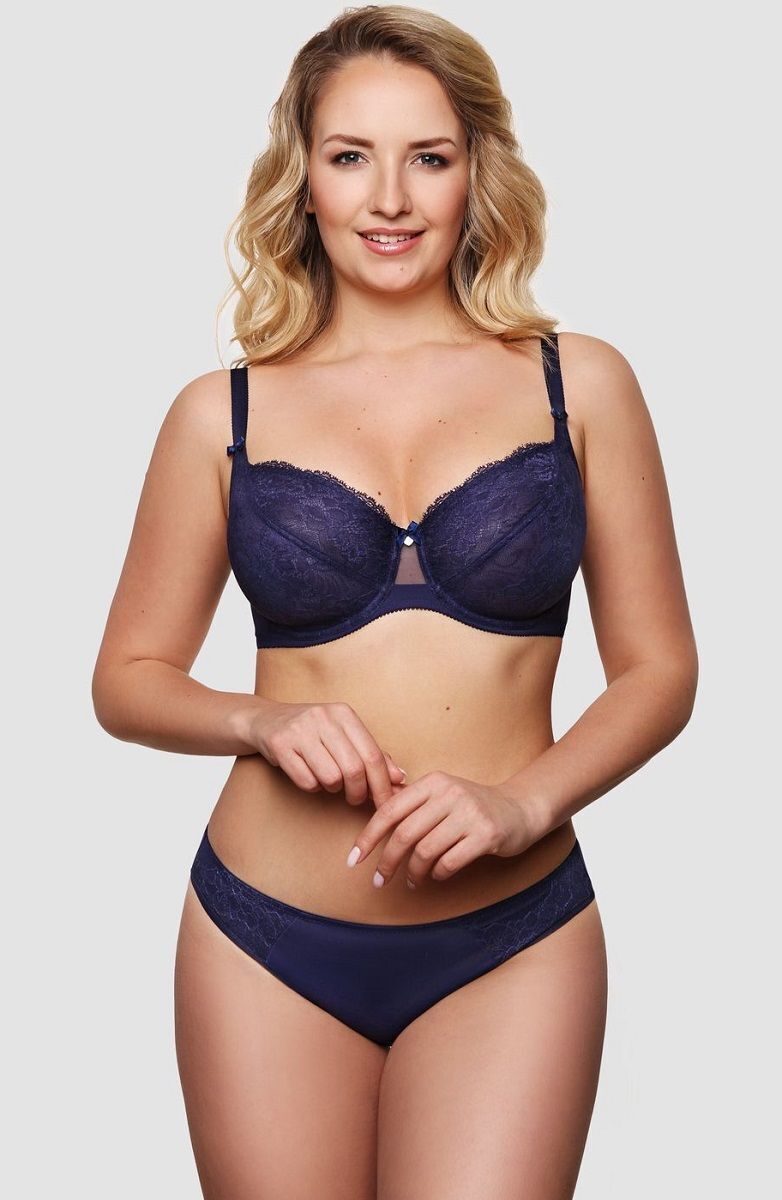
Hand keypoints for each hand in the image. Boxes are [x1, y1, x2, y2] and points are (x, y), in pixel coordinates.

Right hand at [245, 700, 405, 807]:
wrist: (266, 720)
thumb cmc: (313, 732)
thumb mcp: (343, 736)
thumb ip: (371, 756)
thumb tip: (400, 779)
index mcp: (344, 714)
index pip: (373, 754)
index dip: (383, 784)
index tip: (387, 804)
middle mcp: (324, 717)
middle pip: (354, 769)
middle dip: (358, 792)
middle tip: (355, 799)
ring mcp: (300, 730)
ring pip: (331, 777)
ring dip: (332, 788)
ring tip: (327, 779)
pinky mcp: (280, 744)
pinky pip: (307, 781)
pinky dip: (311, 786)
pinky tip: (308, 774)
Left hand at [345, 770, 539, 887]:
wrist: (521, 808)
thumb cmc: (474, 806)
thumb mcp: (443, 794)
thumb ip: (413, 803)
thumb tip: (374, 817)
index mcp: (433, 782)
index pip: (391, 809)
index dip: (368, 836)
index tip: (354, 859)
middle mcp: (449, 793)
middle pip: (405, 833)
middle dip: (387, 861)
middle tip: (379, 880)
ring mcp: (470, 813)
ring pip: (426, 850)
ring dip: (413, 872)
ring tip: (411, 882)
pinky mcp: (486, 834)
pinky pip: (450, 861)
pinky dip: (437, 874)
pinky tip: (436, 877)